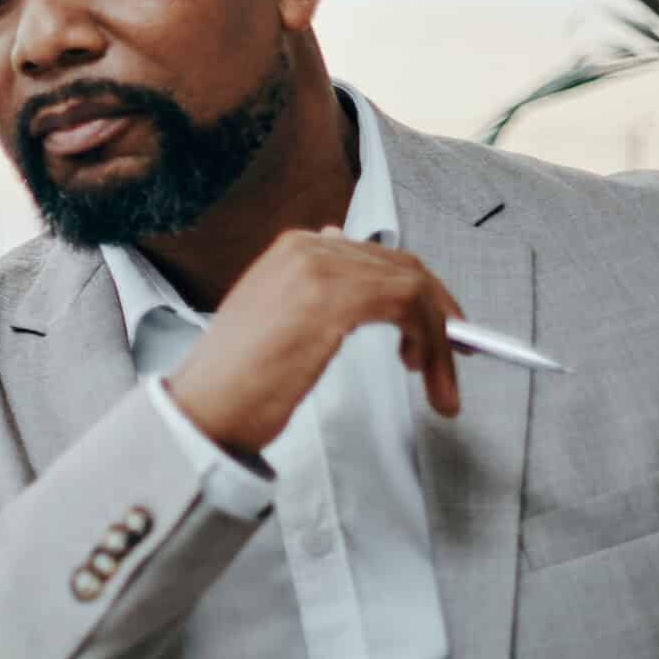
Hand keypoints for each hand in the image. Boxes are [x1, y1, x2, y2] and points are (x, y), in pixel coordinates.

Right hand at [165, 227, 464, 458]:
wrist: (201, 411)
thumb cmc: (234, 383)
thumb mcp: (281, 324)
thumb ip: (320, 297)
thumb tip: (368, 285)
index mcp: (291, 250)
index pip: (377, 258)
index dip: (421, 292)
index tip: (442, 328)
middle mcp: (307, 248)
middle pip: (403, 268)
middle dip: (440, 315)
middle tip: (457, 354)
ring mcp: (320, 268)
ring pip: (413, 288)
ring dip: (440, 339)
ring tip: (441, 384)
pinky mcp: (335, 298)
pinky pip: (410, 306)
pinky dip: (432, 344)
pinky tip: (425, 373)